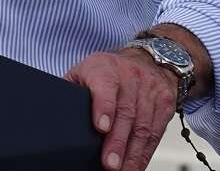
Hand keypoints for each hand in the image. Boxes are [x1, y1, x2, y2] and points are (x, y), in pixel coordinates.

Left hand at [64, 48, 177, 170]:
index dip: (104, 107)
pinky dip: (146, 153)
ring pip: (143, 126)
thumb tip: (55, 114)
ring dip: (133, 154)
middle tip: (109, 164)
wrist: (147, 60)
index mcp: (105, 68)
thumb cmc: (108, 70)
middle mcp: (130, 78)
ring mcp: (150, 91)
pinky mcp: (165, 104)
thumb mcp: (85, 72)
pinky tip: (136, 165)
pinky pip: (156, 132)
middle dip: (117, 142)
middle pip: (125, 113)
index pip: (105, 86)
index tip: (100, 128)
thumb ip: (72, 91)